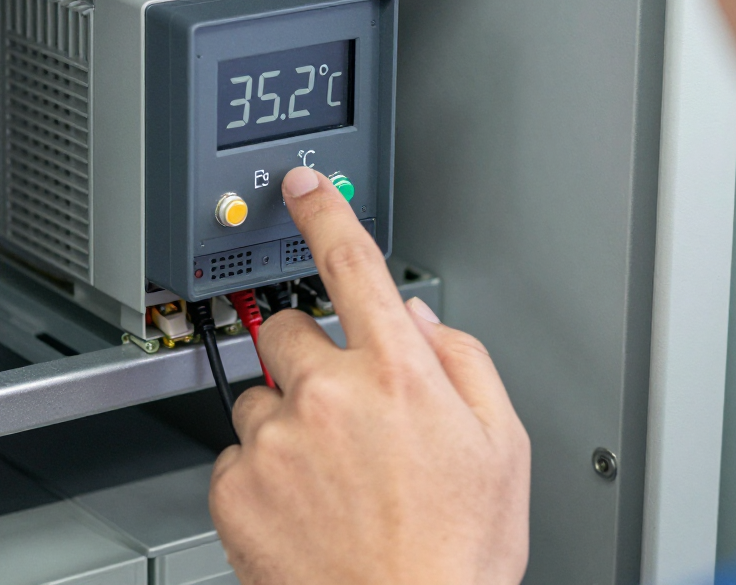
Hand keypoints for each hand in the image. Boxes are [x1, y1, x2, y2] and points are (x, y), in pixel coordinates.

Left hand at [209, 167, 529, 584]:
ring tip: (328, 481)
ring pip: (259, 399)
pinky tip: (302, 509)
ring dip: (284, 424)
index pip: (352, 264)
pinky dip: (260, 476)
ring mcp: (275, 441)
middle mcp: (328, 395)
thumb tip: (418, 319)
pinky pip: (234, 457)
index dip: (325, 212)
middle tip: (342, 417)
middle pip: (288, 332)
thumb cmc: (457, 553)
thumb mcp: (501, 446)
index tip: (302, 187)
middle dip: (309, 360)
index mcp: (397, 373)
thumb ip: (462, 361)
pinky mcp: (235, 488)